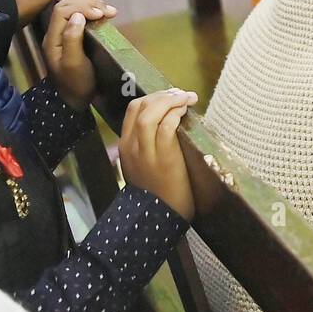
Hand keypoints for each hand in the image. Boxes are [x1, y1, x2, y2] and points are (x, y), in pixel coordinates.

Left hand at [43, 0, 116, 110]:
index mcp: (52, 39)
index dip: (82, 7)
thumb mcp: (73, 63)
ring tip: (110, 11)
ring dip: (92, 7)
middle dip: (88, 4)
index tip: (101, 14)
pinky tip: (104, 16)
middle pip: (67, 6)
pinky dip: (93, 14)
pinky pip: (80, 18)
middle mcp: (56, 33)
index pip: (62, 11)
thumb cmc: (76, 84)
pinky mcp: (74, 38)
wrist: (75, 101)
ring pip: (74, 10)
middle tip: (109, 10)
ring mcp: (64, 35)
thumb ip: (72, 39)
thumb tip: (78, 16)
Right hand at [119, 89, 199, 220]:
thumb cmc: (157, 193)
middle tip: (180, 94)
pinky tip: (185, 111)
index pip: (132, 110)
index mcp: (126, 146)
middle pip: (141, 107)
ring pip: (151, 113)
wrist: (159, 217)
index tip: (169, 97)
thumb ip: (147, 147)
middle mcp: (132, 146)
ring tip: (186, 98)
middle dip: (162, 95)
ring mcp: (146, 152)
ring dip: (170, 100)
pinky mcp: (163, 158)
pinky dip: (175, 114)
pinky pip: (166, 127)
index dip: (152, 98)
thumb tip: (166, 124)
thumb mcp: (143, 167)